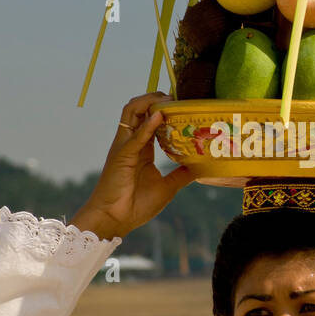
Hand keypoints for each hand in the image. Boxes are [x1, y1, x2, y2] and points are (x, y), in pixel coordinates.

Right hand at [71, 92, 191, 239]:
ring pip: (131, 112)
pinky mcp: (121, 156)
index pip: (149, 119)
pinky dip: (147, 125)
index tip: (181, 102)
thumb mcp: (166, 188)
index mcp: (140, 149)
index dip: (163, 108)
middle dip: (155, 98)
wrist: (115, 220)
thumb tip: (199, 168)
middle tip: (176, 95)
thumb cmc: (135, 205)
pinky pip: (134, 135)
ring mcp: (124, 147)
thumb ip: (180, 175)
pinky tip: (160, 116)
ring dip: (149, 102)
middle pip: (138, 109)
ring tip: (168, 98)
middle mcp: (130, 143)